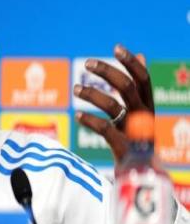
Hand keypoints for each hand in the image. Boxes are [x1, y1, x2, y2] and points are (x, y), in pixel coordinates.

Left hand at [73, 44, 153, 162]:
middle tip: (87, 64)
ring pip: (113, 106)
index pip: (143, 78)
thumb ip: (137, 86)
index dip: (131, 62)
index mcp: (148, 106)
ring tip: (75, 90)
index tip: (116, 47)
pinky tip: (78, 116)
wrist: (143, 176)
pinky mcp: (123, 147)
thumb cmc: (136, 140)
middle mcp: (144, 116)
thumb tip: (141, 54)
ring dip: (92, 95)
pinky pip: (105, 130)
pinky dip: (90, 121)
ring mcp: (134, 132)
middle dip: (107, 72)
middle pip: (127, 87)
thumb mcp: (140, 111)